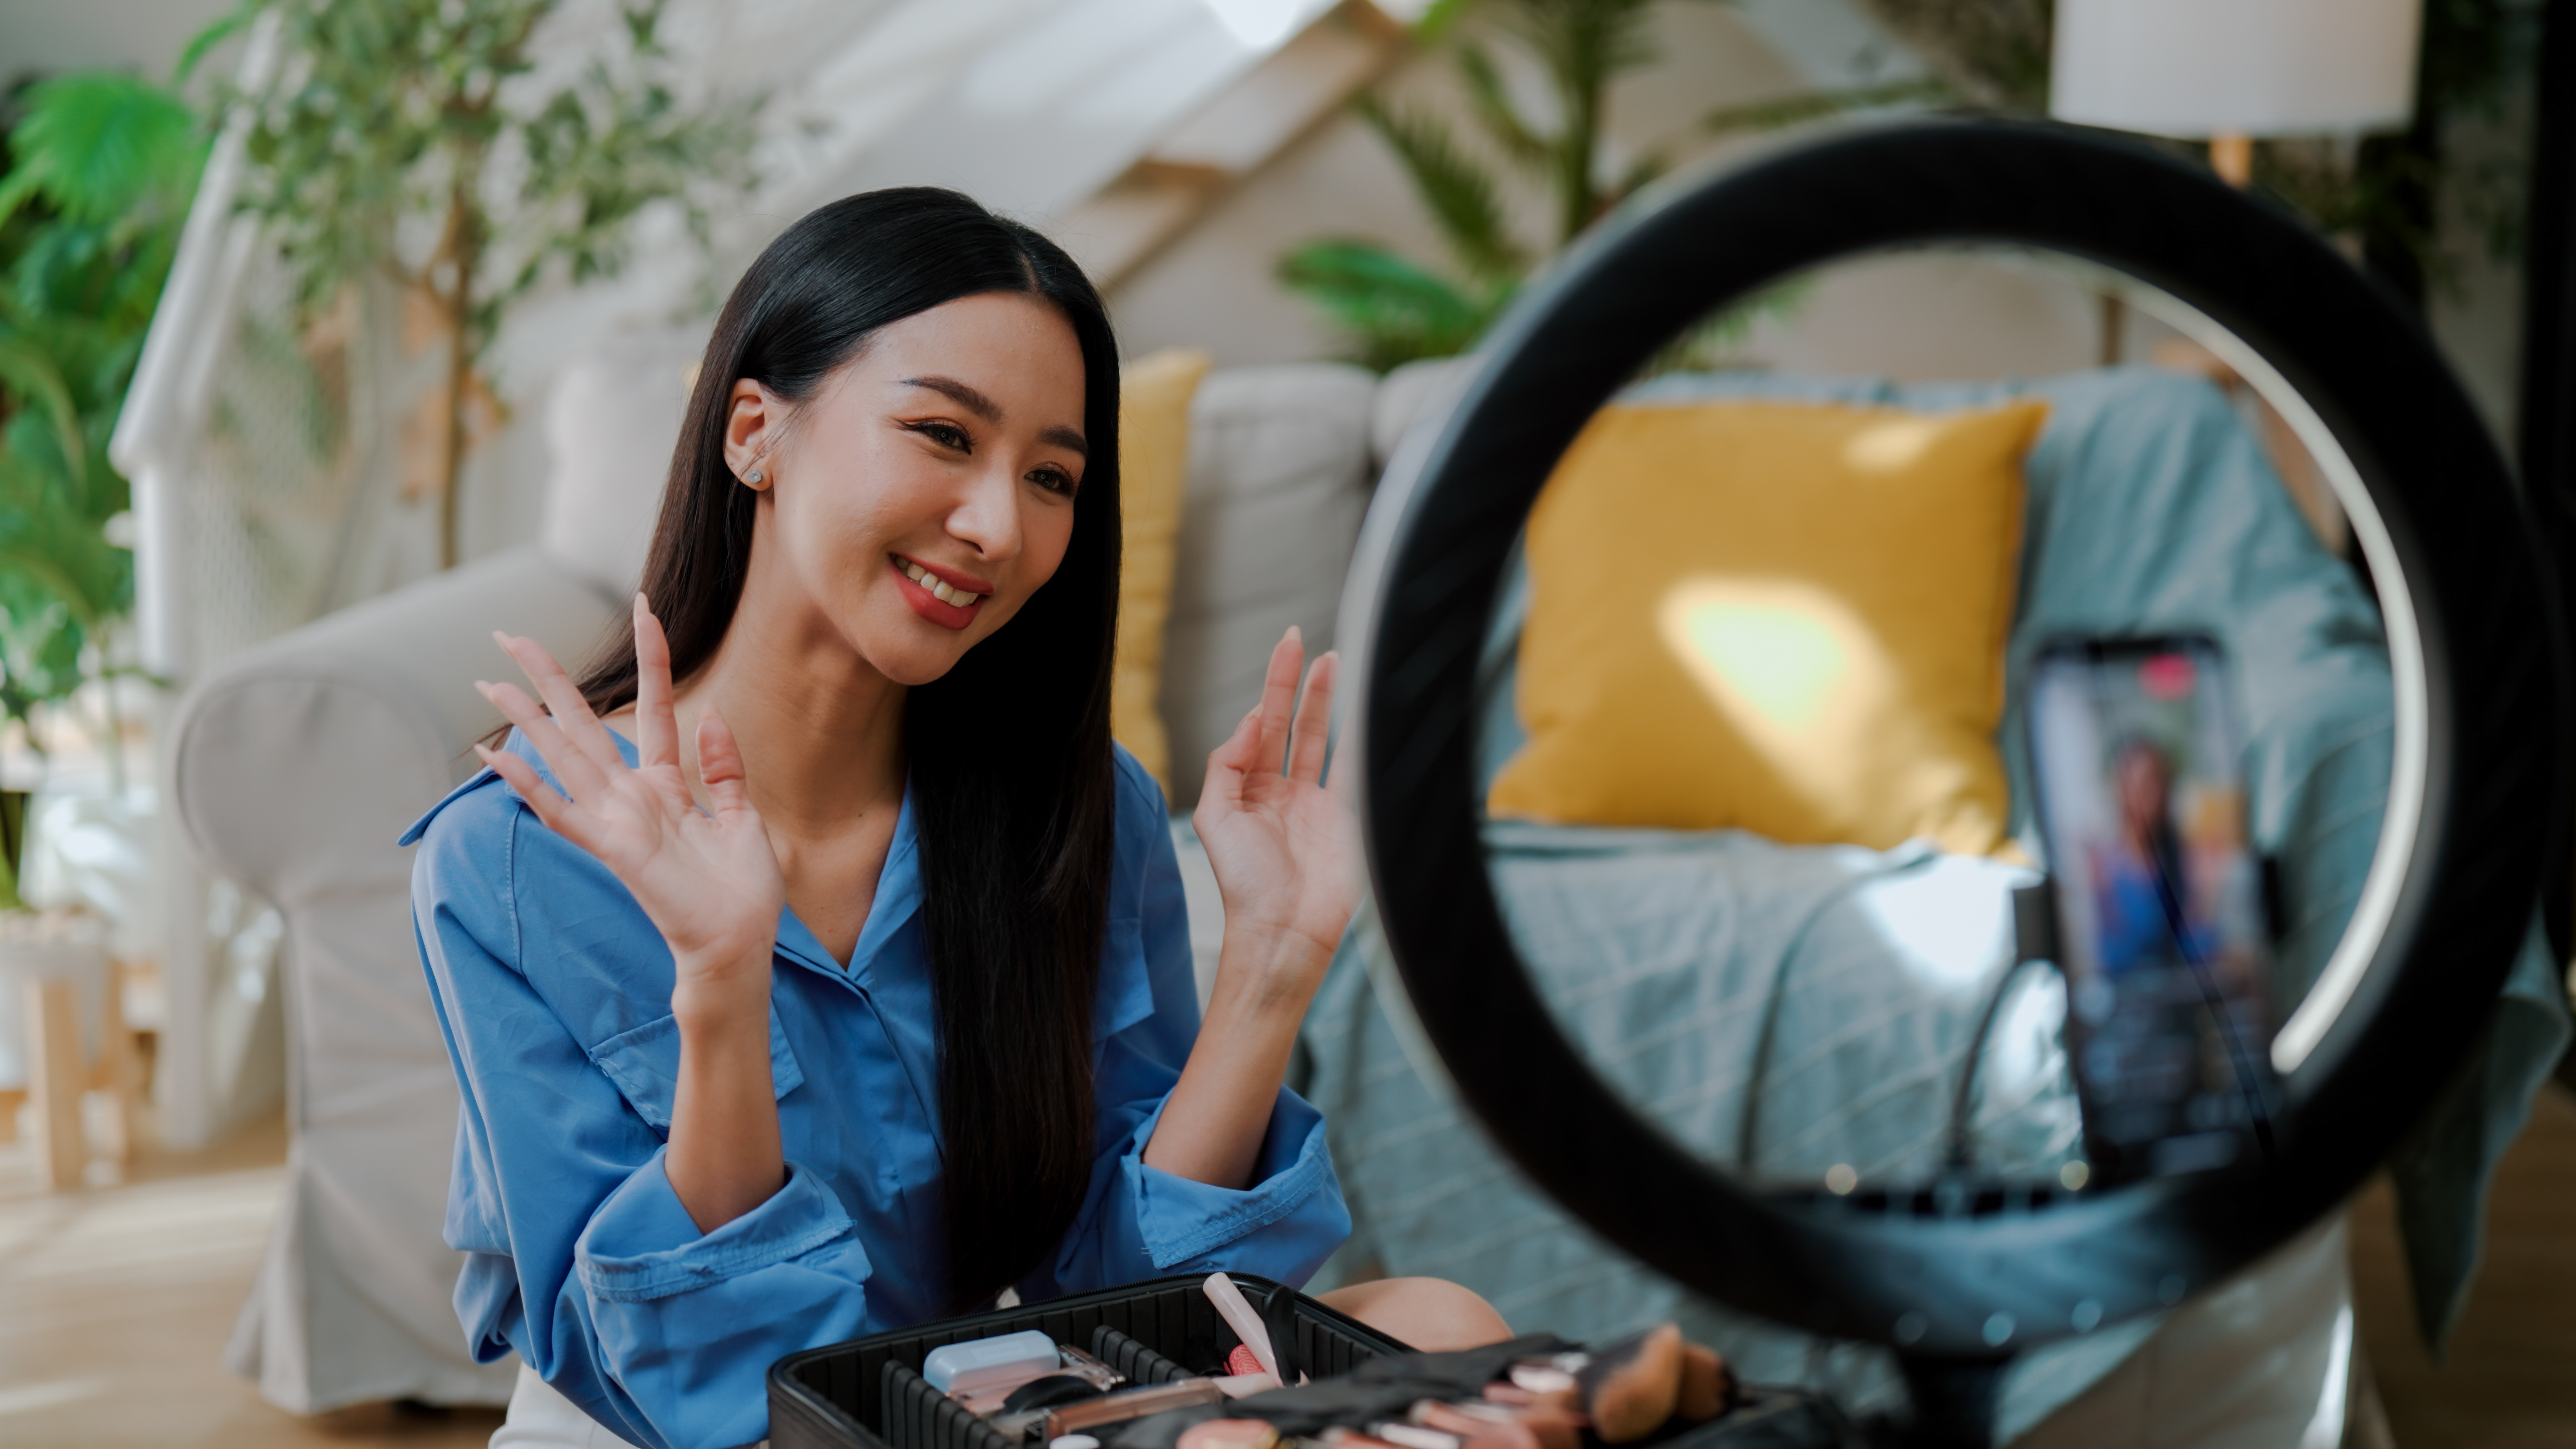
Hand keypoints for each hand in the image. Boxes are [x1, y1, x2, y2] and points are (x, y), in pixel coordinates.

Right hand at [475, 595, 785, 1025]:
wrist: (739, 943)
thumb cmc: (742, 890)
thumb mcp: (743, 816)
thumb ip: (725, 767)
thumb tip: (711, 713)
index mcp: (668, 785)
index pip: (656, 707)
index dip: (653, 657)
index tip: (646, 608)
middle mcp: (633, 797)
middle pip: (584, 723)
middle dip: (549, 678)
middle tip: (511, 635)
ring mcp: (617, 820)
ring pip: (562, 756)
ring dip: (525, 719)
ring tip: (489, 680)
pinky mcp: (611, 848)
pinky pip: (560, 811)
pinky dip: (526, 783)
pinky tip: (492, 755)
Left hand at [1191, 628, 1360, 994]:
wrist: (1283, 931)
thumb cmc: (1244, 883)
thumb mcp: (1215, 816)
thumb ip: (1227, 762)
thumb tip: (1252, 718)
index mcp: (1250, 791)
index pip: (1261, 729)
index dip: (1270, 692)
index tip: (1282, 658)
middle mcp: (1284, 793)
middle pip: (1292, 725)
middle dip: (1297, 684)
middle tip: (1302, 643)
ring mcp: (1318, 805)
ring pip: (1323, 740)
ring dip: (1328, 701)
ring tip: (1334, 660)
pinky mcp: (1347, 819)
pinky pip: (1356, 769)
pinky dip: (1362, 739)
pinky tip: (1366, 710)